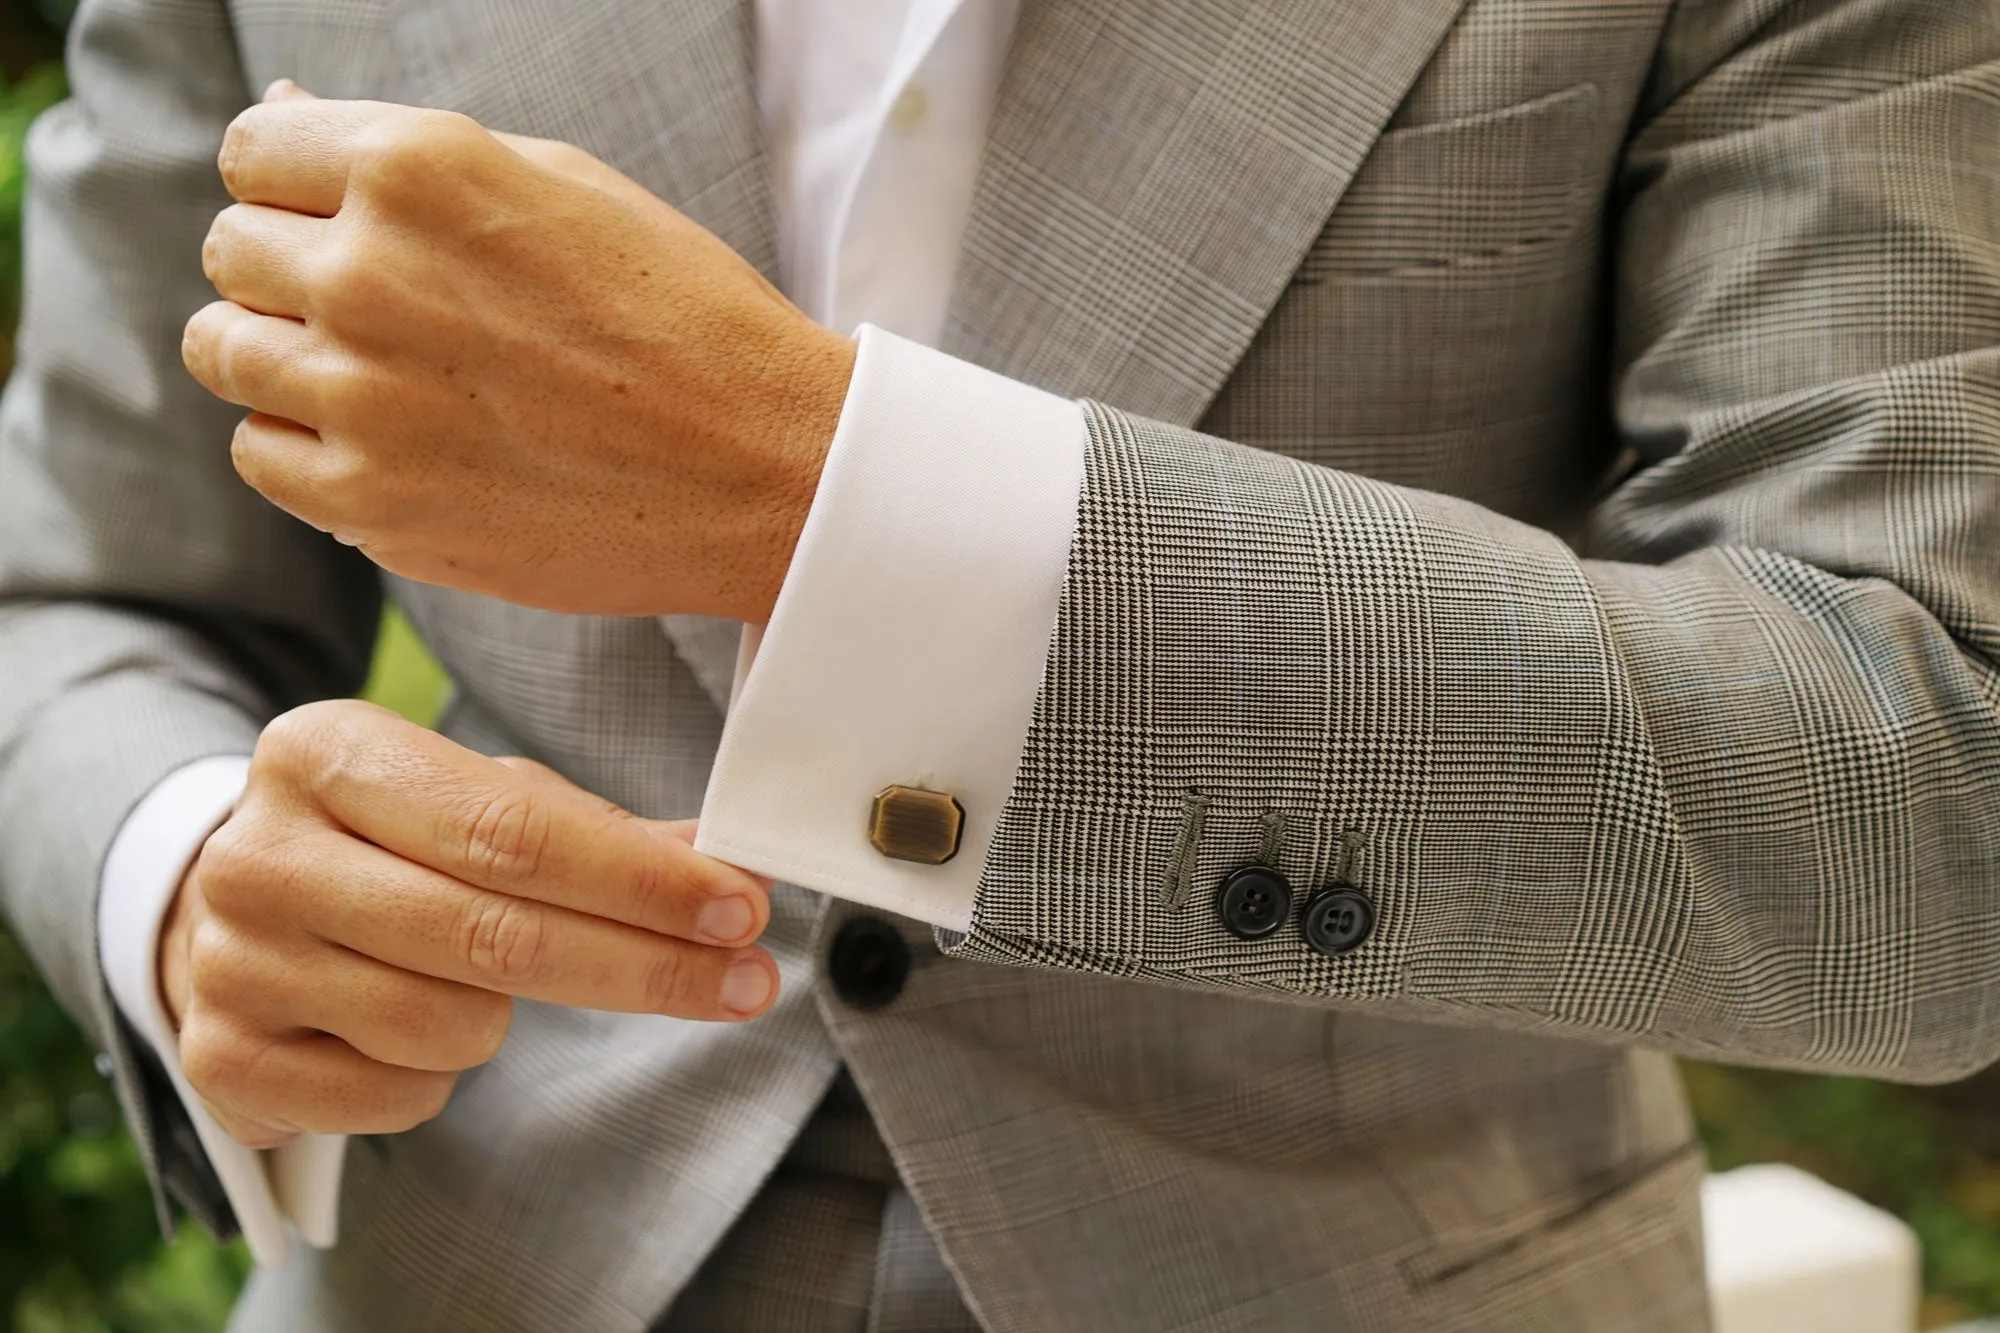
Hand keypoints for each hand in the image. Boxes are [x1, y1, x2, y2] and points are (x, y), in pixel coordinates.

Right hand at [156, 699, 776, 1147]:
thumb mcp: (468, 800)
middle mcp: (263, 855)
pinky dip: (436, 1076)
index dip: (639, 880)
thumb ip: (594, 830)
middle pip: (496, 934)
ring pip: (451, 1026)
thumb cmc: (380, 845)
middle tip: (746, 980)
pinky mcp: (223, 1061)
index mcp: (325, 754)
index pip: (510, 828)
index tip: (742, 907)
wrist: (216, 909)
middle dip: (646, 965)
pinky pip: (401, 1095)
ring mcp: (233, 963)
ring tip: (483, 982)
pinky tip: (410, 1030)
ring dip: (506, 1019)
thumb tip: (728, 867)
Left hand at [183, 82, 855, 622]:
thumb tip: (283, 110)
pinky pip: (262, 455)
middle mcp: (370, 274)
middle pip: (232, 251)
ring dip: (285, 358)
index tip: (354, 226)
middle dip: (292, 271)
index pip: (254, 151)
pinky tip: (392, 442)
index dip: (301, 187)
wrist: (769, 469)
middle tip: (392, 312)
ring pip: (223, 352)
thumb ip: (410, 156)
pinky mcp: (374, 503)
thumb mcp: (561, 184)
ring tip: (383, 378)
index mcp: (418, 169)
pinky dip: (307, 447)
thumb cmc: (683, 316)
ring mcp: (363, 398)